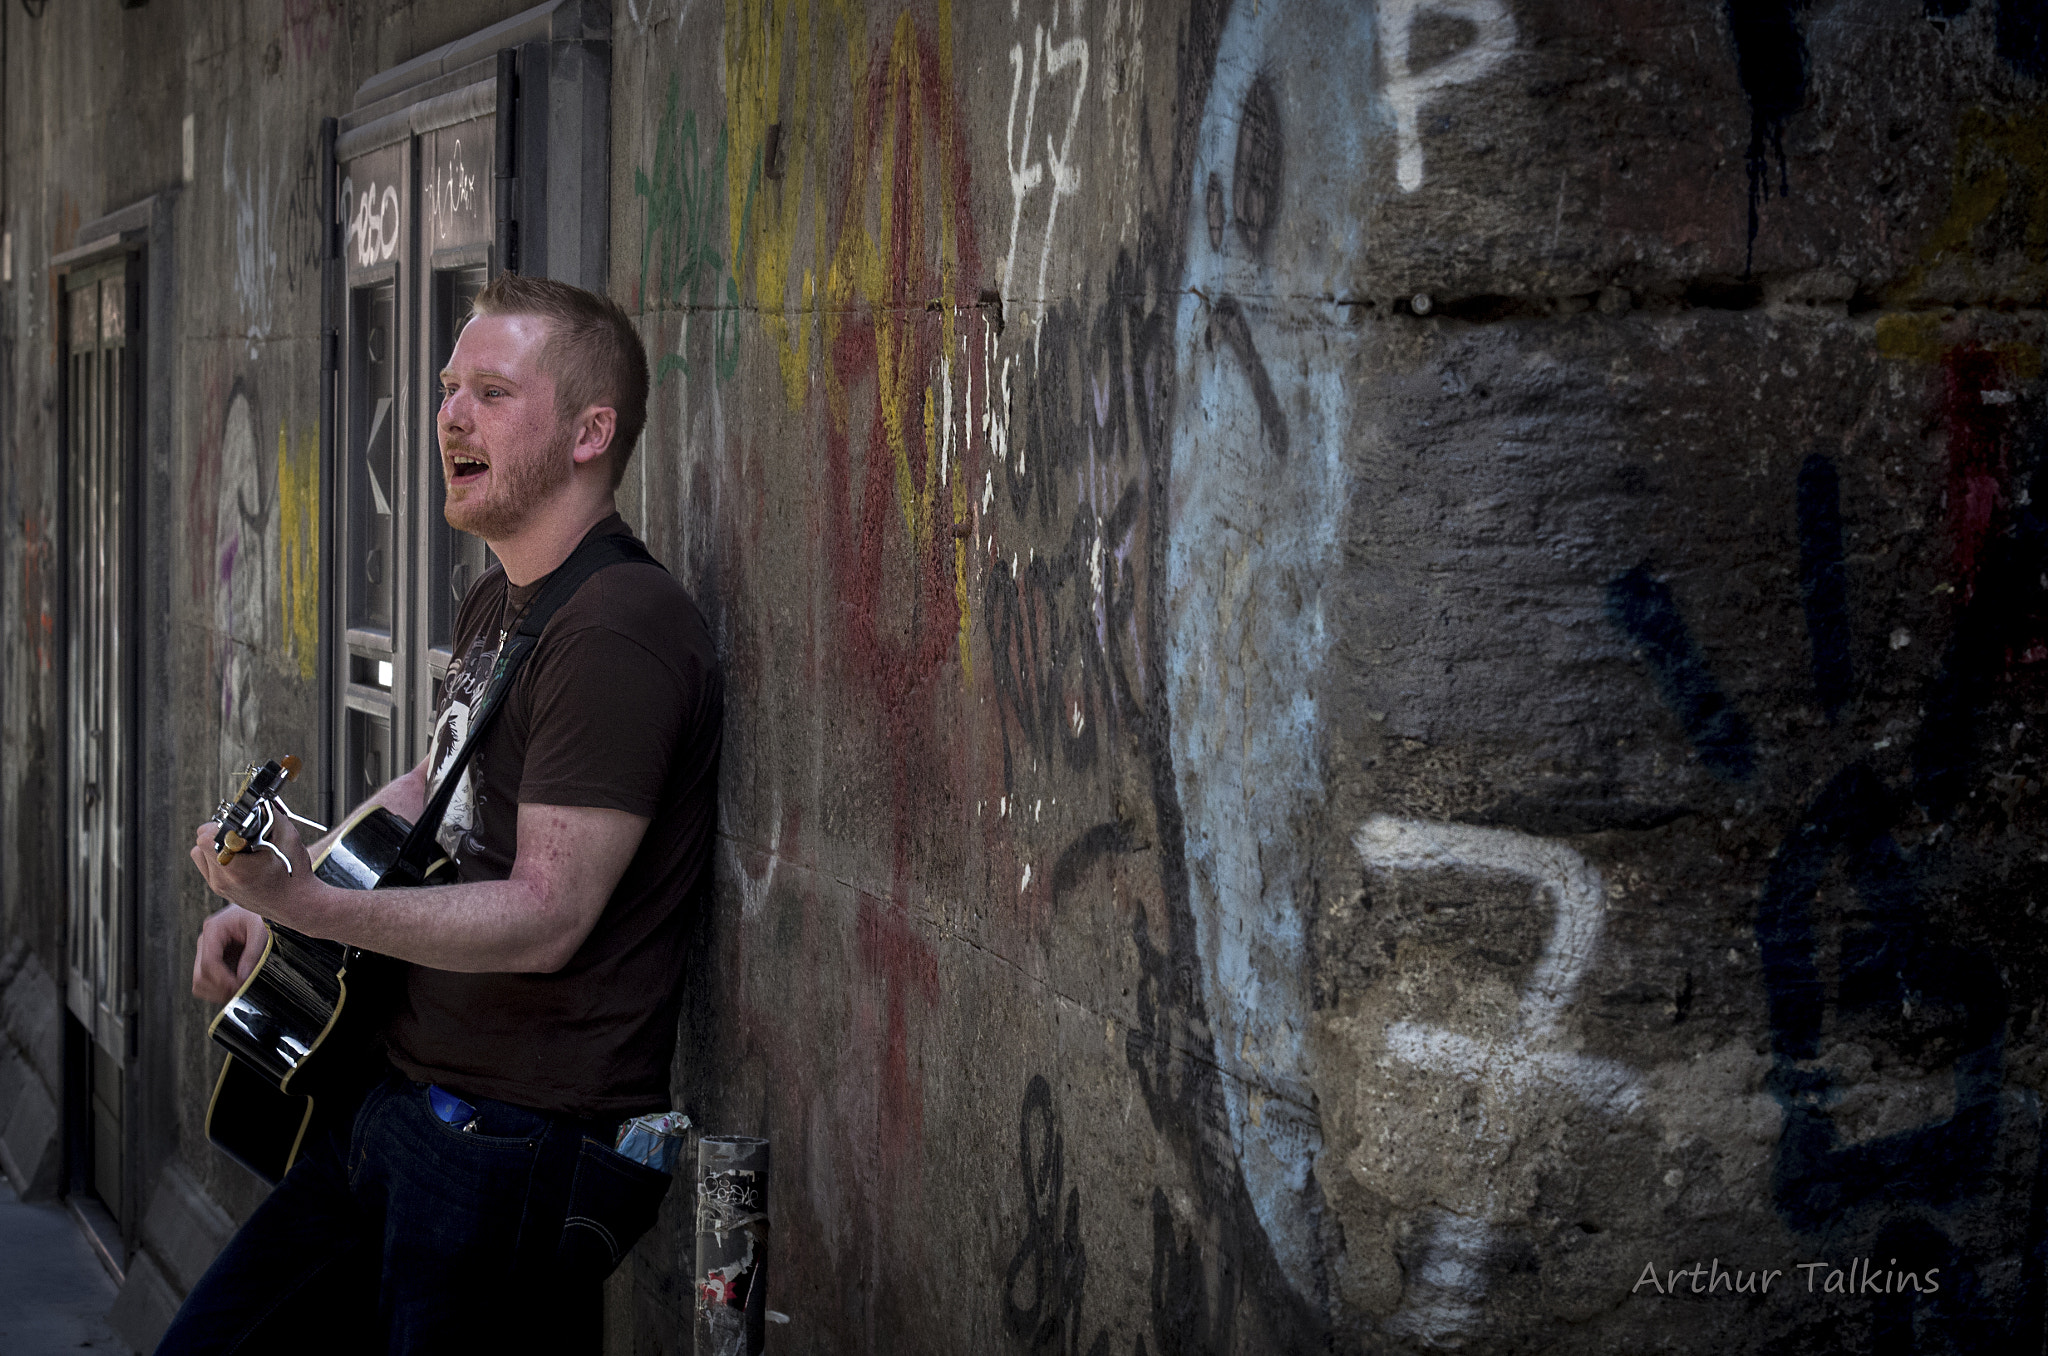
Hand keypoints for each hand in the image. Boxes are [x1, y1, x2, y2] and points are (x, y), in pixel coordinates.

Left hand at [190, 813, 315, 924]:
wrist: (297, 904)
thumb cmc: (294, 876)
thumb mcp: (290, 839)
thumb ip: (272, 815)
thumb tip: (259, 801)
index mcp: (237, 869)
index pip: (205, 838)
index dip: (220, 825)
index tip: (236, 827)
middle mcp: (222, 880)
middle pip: (200, 843)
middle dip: (217, 833)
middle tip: (238, 834)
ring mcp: (219, 887)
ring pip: (198, 854)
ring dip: (213, 845)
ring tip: (236, 846)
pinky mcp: (219, 890)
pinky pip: (205, 866)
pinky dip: (216, 856)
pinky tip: (237, 857)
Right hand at [192, 904, 266, 1004]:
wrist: (259, 906)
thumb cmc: (260, 914)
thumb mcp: (261, 930)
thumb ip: (252, 953)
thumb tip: (242, 978)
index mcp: (214, 929)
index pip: (209, 963)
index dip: (223, 980)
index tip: (240, 987)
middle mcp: (205, 941)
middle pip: (200, 976)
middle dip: (220, 988)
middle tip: (241, 992)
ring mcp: (207, 951)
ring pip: (199, 982)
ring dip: (217, 992)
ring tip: (239, 991)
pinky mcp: (213, 959)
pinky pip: (207, 982)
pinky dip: (218, 990)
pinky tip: (235, 987)